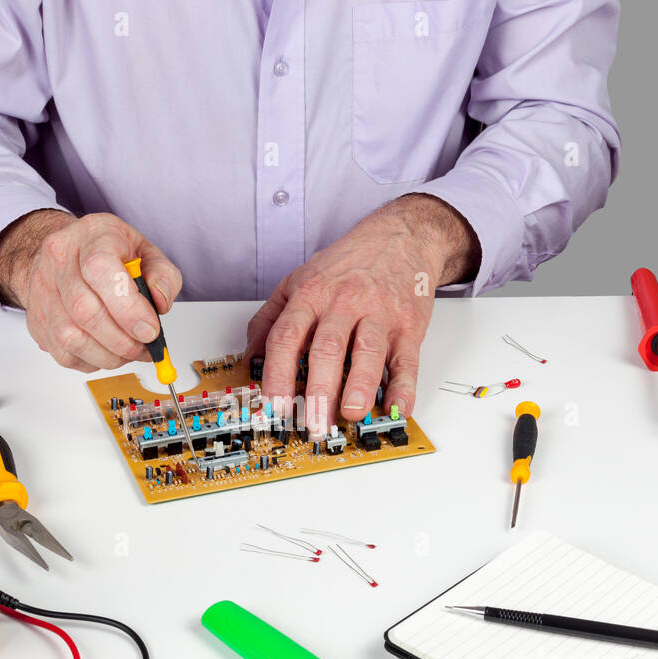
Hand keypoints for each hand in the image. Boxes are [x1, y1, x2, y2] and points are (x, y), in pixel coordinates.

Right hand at [0, 209, 182, 371]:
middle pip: (84, 310)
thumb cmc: (108, 252)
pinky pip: (63, 353)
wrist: (67, 251)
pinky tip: (107, 352)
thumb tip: (160, 302)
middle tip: (143, 347)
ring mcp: (42, 291)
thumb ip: (163, 276)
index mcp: (91, 237)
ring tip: (127, 352)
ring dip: (107, 355)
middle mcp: (59, 261)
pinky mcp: (36, 320)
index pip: (100, 270)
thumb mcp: (146, 251)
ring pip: (70, 337)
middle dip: (122, 340)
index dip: (128, 308)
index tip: (150, 330)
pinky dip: (92, 361)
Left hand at [246, 195, 478, 435]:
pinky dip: (404, 387)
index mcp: (311, 295)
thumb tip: (248, 357)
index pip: (286, 337)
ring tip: (351, 413)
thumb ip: (270, 317)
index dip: (277, 375)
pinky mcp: (409, 326)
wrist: (401, 236)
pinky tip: (397, 407)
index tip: (273, 406)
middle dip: (318, 391)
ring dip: (359, 385)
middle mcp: (344, 304)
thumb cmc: (348, 263)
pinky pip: (406, 360)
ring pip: (367, 351)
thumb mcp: (299, 279)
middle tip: (313, 423)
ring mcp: (378, 314)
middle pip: (326, 349)